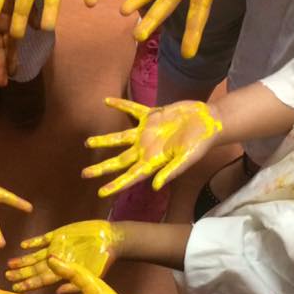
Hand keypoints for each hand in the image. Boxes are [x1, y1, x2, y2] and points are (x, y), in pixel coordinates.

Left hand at [6, 220, 122, 293]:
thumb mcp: (94, 276)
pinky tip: (22, 246)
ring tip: (10, 264)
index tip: (15, 288)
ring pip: (36, 256)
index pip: (42, 280)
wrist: (113, 238)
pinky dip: (33, 243)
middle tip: (7, 277)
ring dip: (24, 260)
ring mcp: (57, 248)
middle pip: (36, 269)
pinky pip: (42, 239)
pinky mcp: (60, 235)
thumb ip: (76, 284)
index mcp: (64, 272)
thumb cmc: (106, 259)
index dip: (29, 284)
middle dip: (22, 274)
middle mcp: (58, 261)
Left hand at [83, 98, 221, 196]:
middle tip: (84, 174)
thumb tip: (154, 186)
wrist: (209, 122)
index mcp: (153, 161)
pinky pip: (132, 110)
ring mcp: (147, 133)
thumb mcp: (187, 159)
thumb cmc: (200, 143)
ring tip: (87, 142)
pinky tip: (107, 101)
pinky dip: (120, 105)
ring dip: (104, 140)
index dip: (116, 185)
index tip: (101, 193)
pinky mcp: (152, 116)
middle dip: (102, 168)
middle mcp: (146, 149)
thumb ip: (171, 172)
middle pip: (119, 161)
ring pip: (120, 138)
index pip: (130, 176)